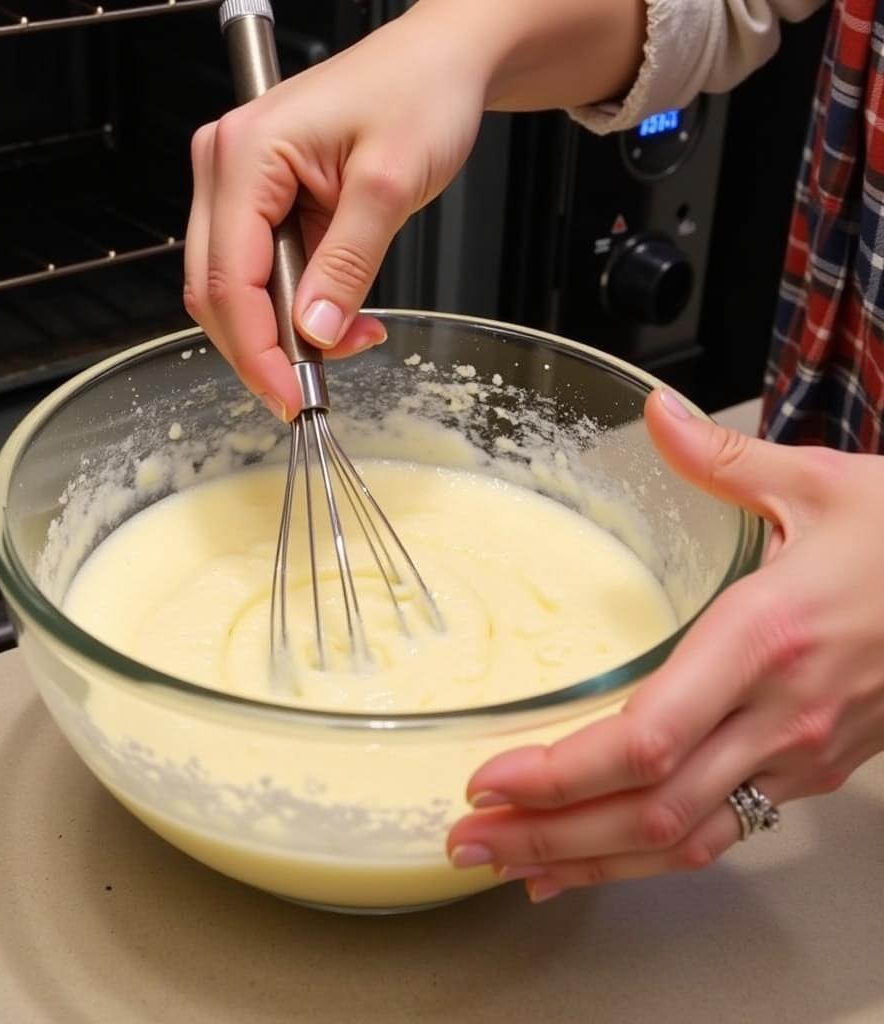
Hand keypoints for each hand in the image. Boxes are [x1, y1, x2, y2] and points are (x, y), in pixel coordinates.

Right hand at [183, 0, 645, 420]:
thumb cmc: (419, 93)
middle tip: (317, 386)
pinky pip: (262, 276)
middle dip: (266, 350)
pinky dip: (295, 310)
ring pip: (236, 291)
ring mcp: (238, 186)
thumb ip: (347, 264)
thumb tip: (313, 333)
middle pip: (217, 291)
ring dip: (285, 334)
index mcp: (245, 153)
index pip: (229, 279)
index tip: (292, 397)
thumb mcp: (390, 184)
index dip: (256, 352)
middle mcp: (226, 168)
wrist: (439, 63)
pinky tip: (339, 316)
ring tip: (352, 338)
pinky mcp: (260, 203)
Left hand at [447, 388, 883, 902]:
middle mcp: (775, 716)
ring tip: (510, 866)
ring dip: (590, 860)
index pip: (647, 737)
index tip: (491, 780)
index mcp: (762, 639)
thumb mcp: (820, 485)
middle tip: (466, 843)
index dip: (563, 773)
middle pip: (649, 807)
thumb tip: (656, 412)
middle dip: (549, 834)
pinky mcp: (807, 773)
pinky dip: (648, 856)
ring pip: (683, 838)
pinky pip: (719, 832)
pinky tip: (596, 859)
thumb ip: (724, 460)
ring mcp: (795, 757)